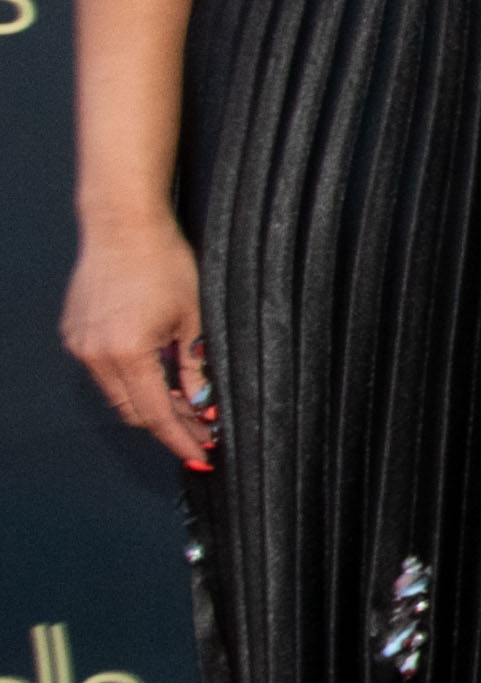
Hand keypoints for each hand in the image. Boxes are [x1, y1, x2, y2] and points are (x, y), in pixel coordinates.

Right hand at [62, 214, 215, 467]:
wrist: (122, 226)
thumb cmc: (164, 262)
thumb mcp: (193, 318)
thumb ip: (195, 367)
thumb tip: (203, 403)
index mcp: (128, 353)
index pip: (156, 414)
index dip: (179, 439)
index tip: (199, 456)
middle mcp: (96, 355)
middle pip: (133, 410)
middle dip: (168, 424)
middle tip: (200, 430)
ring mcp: (80, 344)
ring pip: (116, 393)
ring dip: (148, 402)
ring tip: (183, 404)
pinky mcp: (75, 333)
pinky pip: (104, 371)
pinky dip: (129, 380)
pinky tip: (156, 376)